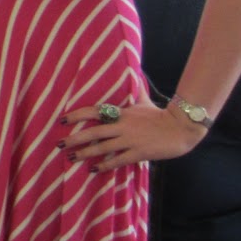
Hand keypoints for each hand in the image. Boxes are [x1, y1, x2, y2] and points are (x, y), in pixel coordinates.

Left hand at [58, 96, 204, 169]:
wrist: (180, 129)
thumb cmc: (160, 114)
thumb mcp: (144, 100)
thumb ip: (134, 90)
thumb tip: (133, 71)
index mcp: (121, 112)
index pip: (94, 112)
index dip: (77, 115)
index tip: (62, 120)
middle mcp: (122, 126)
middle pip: (93, 132)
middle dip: (75, 139)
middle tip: (60, 144)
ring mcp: (129, 140)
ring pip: (102, 148)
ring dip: (85, 154)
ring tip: (71, 158)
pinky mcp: (138, 153)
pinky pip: (117, 160)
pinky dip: (104, 165)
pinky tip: (94, 168)